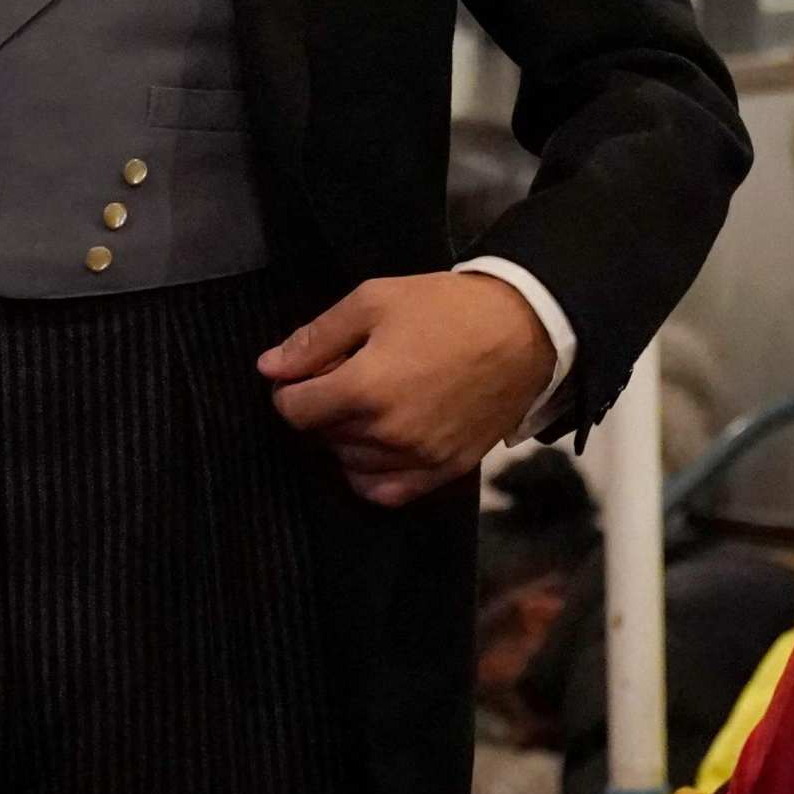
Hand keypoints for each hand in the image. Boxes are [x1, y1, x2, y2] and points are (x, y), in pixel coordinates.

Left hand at [260, 273, 551, 506]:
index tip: (306, 372)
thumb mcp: (374, 301)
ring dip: (345, 438)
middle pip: (321, 436)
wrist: (524, 329)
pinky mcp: (445, 471)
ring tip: (367, 404)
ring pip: (349, 463)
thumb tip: (269, 367)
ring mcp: (418, 458)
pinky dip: (371, 474)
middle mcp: (387, 433)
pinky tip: (378, 445)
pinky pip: (386, 492)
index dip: (289, 388)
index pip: (293, 410)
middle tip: (343, 377)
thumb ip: (316, 338)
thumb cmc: (446, 308)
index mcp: (365, 388)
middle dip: (320, 408)